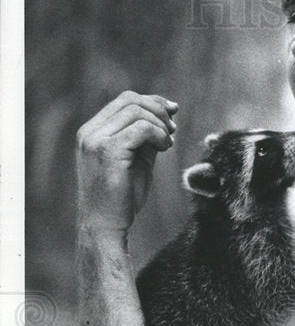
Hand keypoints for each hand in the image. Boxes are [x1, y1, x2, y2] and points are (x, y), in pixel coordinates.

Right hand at [76, 90, 177, 233]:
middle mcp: (90, 132)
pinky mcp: (108, 150)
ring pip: (136, 111)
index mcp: (93, 131)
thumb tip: (168, 113)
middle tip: (173, 130)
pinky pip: (141, 128)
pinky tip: (164, 148)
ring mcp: (96, 140)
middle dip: (159, 110)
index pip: (124, 101)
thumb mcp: (137, 159)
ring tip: (167, 144)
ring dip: (160, 124)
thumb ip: (147, 137)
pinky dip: (158, 134)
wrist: (105, 225)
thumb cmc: (122, 197)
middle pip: (131, 100)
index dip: (153, 102)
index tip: (173, 114)